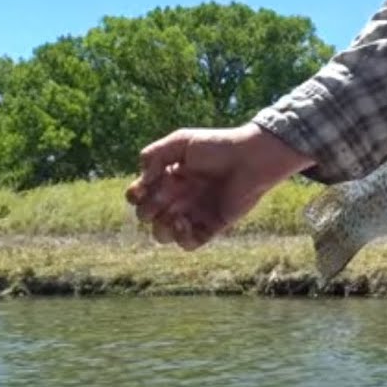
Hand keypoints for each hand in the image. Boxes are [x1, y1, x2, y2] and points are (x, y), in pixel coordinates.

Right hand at [124, 123, 314, 250]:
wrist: (251, 159)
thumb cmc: (218, 146)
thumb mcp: (181, 142)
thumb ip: (153, 154)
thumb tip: (142, 180)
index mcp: (169, 178)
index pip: (139, 196)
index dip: (135, 196)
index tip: (144, 188)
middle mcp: (179, 198)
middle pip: (147, 217)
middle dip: (147, 212)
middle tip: (163, 198)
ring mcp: (195, 213)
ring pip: (163, 235)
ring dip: (161, 229)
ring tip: (174, 216)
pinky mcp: (212, 226)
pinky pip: (188, 244)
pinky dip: (181, 238)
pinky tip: (184, 222)